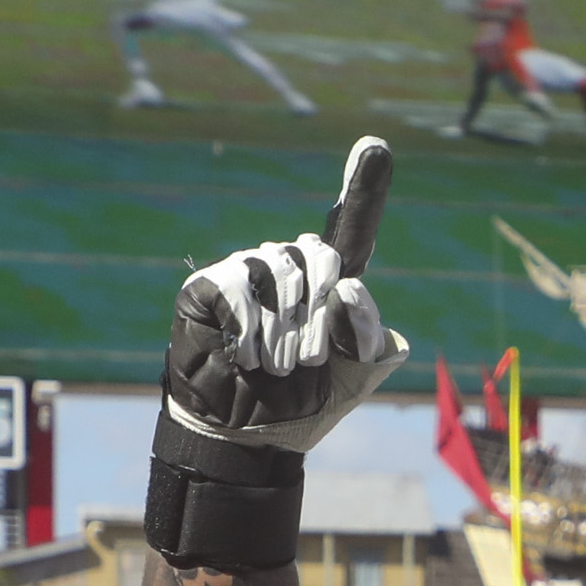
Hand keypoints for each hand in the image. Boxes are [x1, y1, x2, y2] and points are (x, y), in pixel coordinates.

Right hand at [162, 138, 408, 455]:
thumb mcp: (355, 378)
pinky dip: (251, 328)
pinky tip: (248, 357)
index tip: (376, 144)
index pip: (353, 227)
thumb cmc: (302, 405)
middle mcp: (289, 266)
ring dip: (287, 330)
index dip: (365, 186)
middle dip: (323, 316)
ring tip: (277, 367)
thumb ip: (371, 337)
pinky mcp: (209, 286)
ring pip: (282, 270)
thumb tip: (351, 290)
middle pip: (322, 256)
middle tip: (307, 361)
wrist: (248, 440)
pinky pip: (240, 285)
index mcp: (330, 283)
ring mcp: (247, 272)